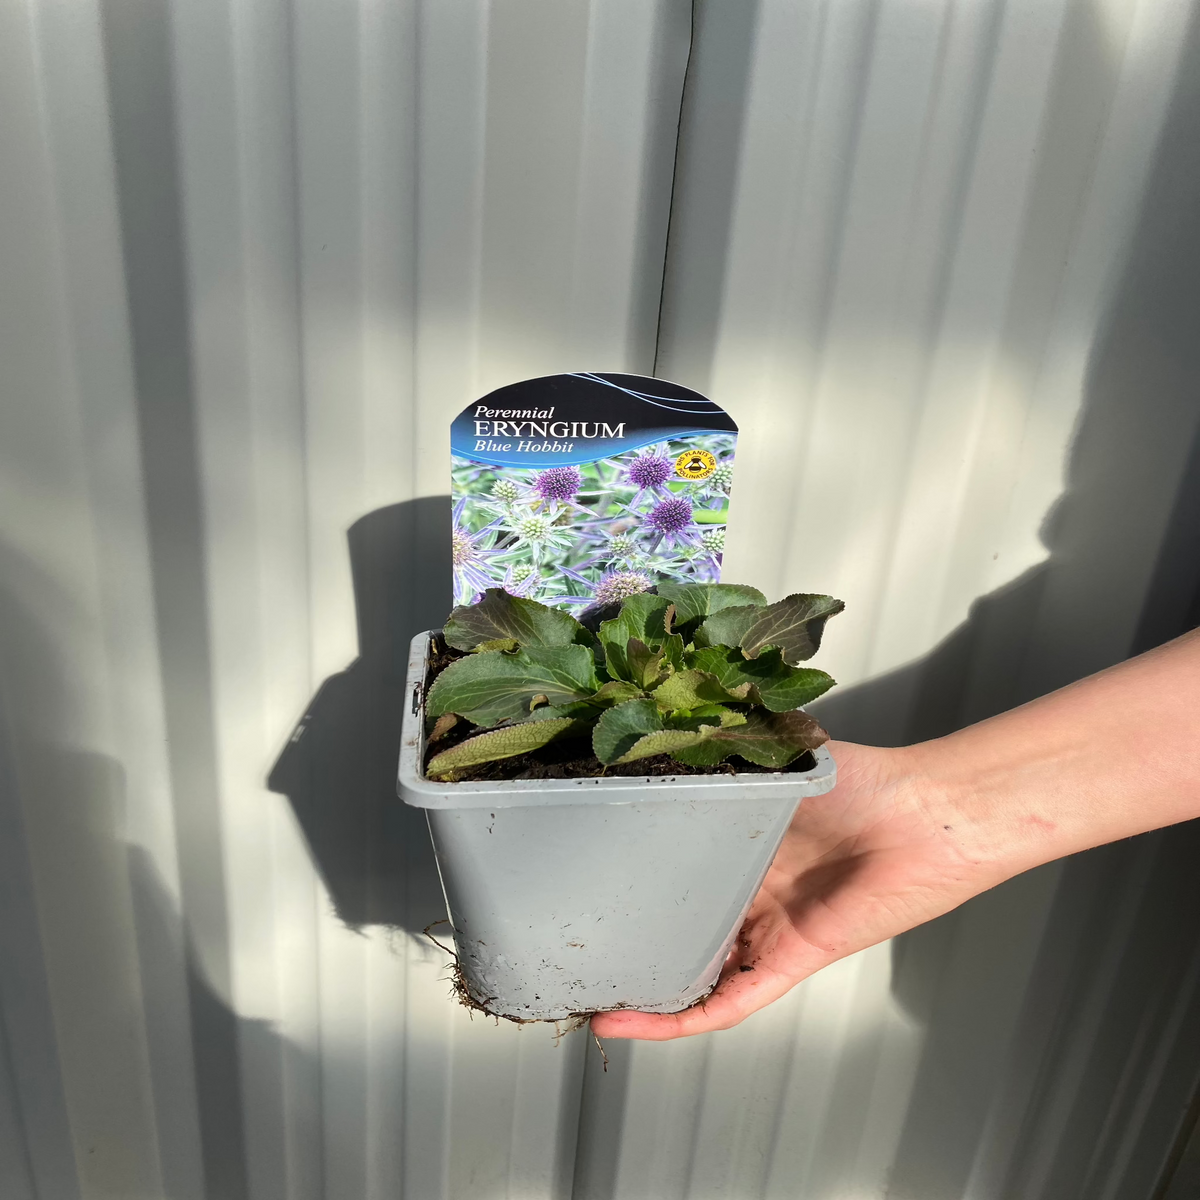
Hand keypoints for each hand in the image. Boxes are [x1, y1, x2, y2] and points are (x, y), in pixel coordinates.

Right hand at [590, 740, 998, 1039]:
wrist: (927, 814)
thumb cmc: (865, 781)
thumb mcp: (776, 759)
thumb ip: (724, 753)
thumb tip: (665, 725)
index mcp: (746, 846)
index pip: (678, 871)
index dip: (635, 877)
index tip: (585, 872)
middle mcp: (752, 893)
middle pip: (682, 926)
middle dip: (632, 938)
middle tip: (572, 940)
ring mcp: (768, 932)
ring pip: (694, 974)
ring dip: (643, 990)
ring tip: (582, 995)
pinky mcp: (788, 962)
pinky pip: (724, 1003)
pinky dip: (676, 1019)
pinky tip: (625, 1023)